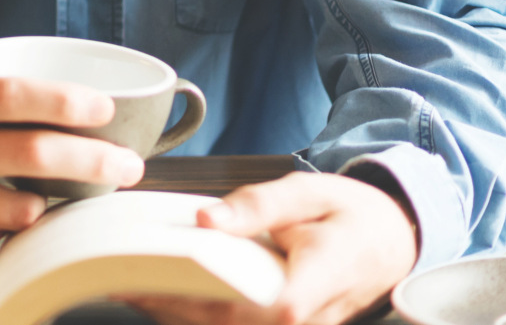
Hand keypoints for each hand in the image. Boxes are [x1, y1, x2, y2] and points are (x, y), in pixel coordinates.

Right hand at [0, 52, 147, 254]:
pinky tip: (22, 214)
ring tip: (77, 193)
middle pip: (33, 154)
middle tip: (128, 166)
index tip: (106, 110)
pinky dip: (13, 225)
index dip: (69, 103)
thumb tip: (37, 64)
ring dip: (57, 201)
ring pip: (19, 207)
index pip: (16, 95)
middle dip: (95, 162)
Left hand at [117, 172, 418, 324]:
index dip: (204, 298)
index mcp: (316, 281)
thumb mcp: (309, 192)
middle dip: (168, 305)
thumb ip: (259, 205)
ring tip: (124, 284)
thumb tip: (207, 221)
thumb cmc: (352, 214)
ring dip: (174, 313)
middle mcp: (303, 317)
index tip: (154, 278)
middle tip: (116, 278)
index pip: (264, 307)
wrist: (389, 241)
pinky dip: (191, 313)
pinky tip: (156, 292)